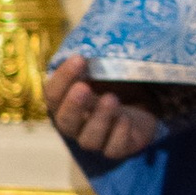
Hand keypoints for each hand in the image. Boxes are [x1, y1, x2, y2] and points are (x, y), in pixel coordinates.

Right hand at [44, 53, 167, 165]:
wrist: (142, 102)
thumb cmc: (114, 82)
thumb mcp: (101, 69)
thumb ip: (90, 62)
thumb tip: (88, 45)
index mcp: (65, 103)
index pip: (53, 95)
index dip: (62, 79)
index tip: (79, 59)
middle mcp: (75, 124)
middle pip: (65, 122)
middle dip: (73, 105)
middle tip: (83, 87)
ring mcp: (96, 139)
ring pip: (89, 139)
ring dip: (99, 119)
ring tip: (111, 99)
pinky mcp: (117, 148)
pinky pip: (113, 149)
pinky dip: (118, 135)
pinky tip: (125, 120)